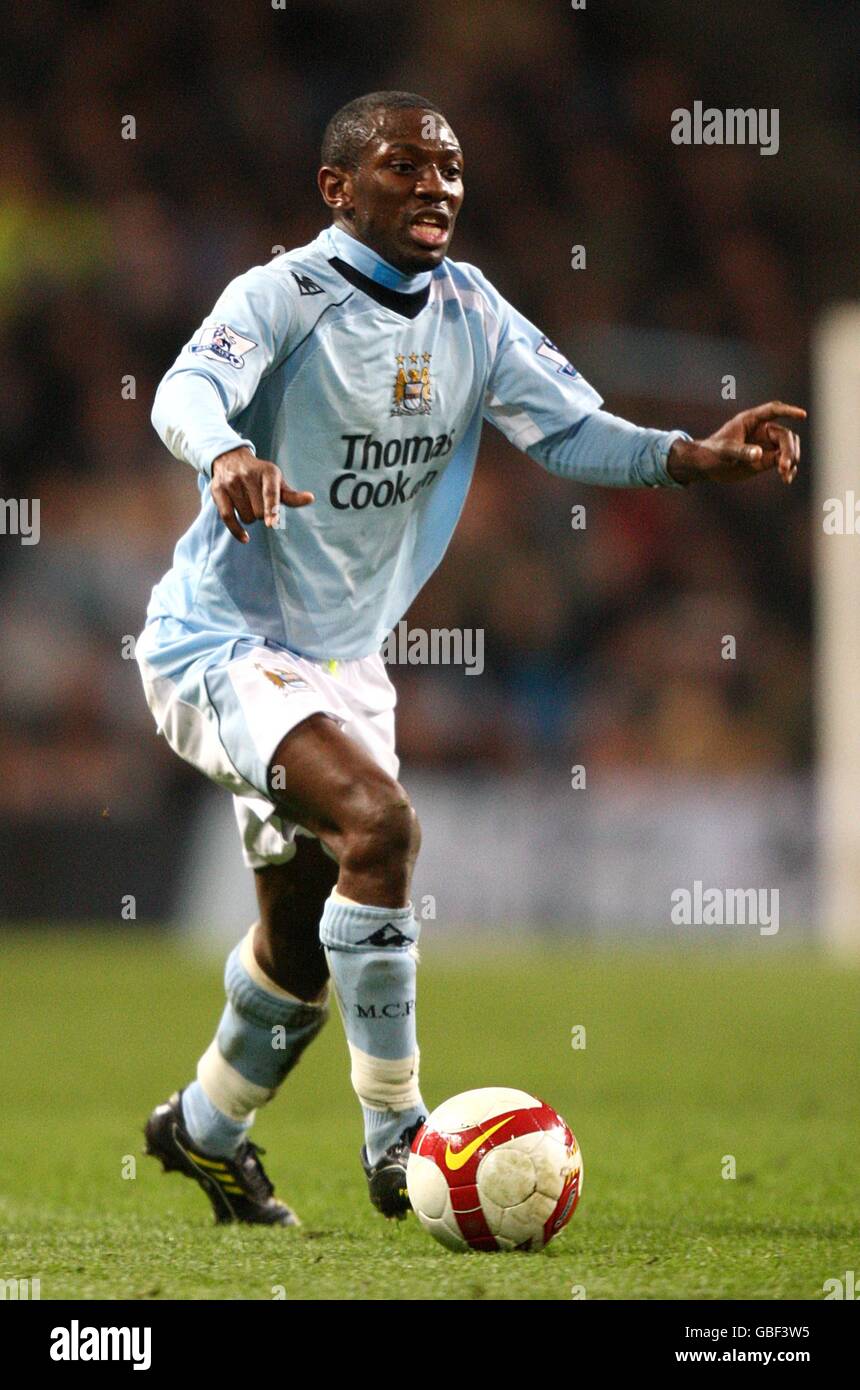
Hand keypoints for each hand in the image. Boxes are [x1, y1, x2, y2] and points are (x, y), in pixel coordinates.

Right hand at [210, 447, 313, 542]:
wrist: (230, 458)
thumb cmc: (259, 475)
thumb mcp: (276, 481)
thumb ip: (291, 495)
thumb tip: (310, 499)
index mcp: (267, 471)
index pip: (270, 493)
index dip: (272, 509)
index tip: (272, 524)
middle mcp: (247, 475)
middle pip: (259, 512)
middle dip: (263, 514)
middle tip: (259, 502)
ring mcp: (231, 482)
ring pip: (246, 517)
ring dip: (250, 517)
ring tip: (249, 504)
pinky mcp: (217, 491)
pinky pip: (228, 517)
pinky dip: (237, 531)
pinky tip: (245, 539)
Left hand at [667, 402, 805, 485]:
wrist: (706, 466)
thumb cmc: (711, 453)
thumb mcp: (724, 452)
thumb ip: (741, 451)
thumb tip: (760, 454)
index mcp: (750, 421)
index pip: (773, 411)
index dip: (788, 411)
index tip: (802, 415)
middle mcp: (762, 430)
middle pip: (785, 435)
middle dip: (788, 450)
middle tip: (783, 467)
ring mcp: (766, 445)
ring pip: (788, 448)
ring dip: (791, 460)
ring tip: (785, 475)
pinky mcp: (767, 459)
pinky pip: (784, 461)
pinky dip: (788, 469)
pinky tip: (787, 479)